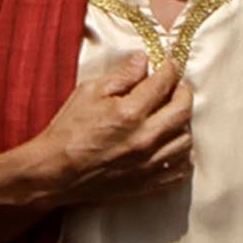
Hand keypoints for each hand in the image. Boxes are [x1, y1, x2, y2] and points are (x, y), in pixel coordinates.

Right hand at [22, 58, 194, 208]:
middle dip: (183, 93)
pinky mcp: (149, 182)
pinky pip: (181, 169)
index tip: (170, 65)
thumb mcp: (88, 93)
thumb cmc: (67, 131)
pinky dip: (181, 155)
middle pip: (183, 110)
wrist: (56, 172)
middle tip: (176, 87)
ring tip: (171, 117)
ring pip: (186, 140)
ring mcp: (149, 163)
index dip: (170, 69)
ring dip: (182, 124)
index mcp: (129, 112)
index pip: (163, 83)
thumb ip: (120, 76)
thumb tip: (143, 60)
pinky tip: (169, 145)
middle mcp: (145, 138)